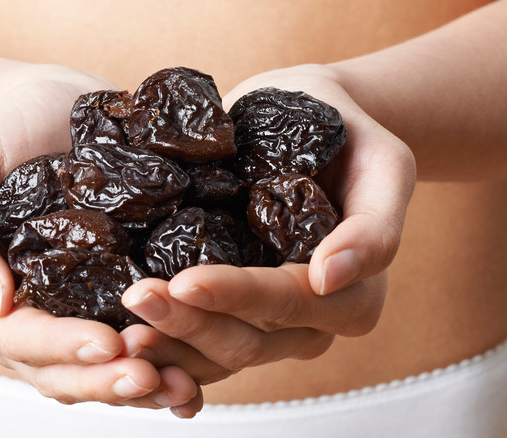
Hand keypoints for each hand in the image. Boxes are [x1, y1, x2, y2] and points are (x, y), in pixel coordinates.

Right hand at [0, 65, 199, 414]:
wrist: (53, 106)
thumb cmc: (2, 134)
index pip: (16, 339)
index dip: (59, 347)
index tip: (108, 341)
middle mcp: (27, 316)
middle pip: (60, 372)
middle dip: (105, 381)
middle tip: (152, 376)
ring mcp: (72, 313)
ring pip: (97, 372)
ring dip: (138, 388)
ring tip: (181, 386)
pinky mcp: (114, 299)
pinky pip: (131, 346)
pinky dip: (160, 365)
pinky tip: (191, 375)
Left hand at [121, 64, 415, 390]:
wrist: (313, 121)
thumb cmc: (349, 136)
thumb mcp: (387, 166)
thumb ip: (376, 228)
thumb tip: (330, 277)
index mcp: (352, 297)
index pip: (286, 303)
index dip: (236, 297)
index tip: (184, 282)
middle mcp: (307, 320)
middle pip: (245, 341)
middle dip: (188, 325)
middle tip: (135, 301)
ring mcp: (265, 321)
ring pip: (214, 353)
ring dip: (167, 344)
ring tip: (119, 327)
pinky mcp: (229, 306)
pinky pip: (197, 339)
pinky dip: (163, 341)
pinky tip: (124, 332)